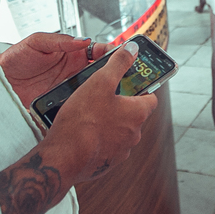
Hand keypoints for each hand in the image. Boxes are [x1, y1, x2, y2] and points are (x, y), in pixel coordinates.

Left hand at [0, 33, 111, 106]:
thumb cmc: (16, 57)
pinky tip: (92, 108)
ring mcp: (68, 87)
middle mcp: (73, 70)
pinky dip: (86, 105)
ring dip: (102, 91)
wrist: (0, 80)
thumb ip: (59, 41)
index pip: (97, 51)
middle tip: (124, 76)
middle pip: (100, 71)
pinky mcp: (61, 101)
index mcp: (71, 53)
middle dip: (113, 73)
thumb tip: (82, 41)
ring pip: (92, 89)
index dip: (110, 52)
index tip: (120, 55)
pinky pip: (78, 103)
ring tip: (112, 94)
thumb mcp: (37, 42)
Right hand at [45, 43, 157, 179]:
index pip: (150, 97)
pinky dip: (97, 140)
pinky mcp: (106, 164)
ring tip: (88, 115)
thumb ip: (118, 63)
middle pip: (133, 114)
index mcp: (137, 113)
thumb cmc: (83, 119)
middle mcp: (134, 134)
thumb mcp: (100, 82)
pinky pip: (105, 148)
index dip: (140, 88)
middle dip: (120, 106)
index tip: (129, 83)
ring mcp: (121, 151)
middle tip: (102, 97)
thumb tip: (132, 49)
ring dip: (108, 123)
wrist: (64, 157)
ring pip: (119, 132)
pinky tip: (82, 133)